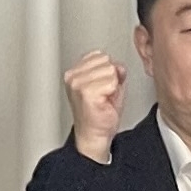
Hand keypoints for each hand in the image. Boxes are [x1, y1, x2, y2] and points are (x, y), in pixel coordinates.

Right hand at [63, 50, 126, 164]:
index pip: (100, 55)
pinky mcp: (86, 92)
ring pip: (110, 70)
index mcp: (74, 72)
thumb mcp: (108, 85)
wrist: (94, 135)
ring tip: (104, 98)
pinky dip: (113, 93)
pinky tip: (104, 102)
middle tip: (104, 94)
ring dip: (112, 86)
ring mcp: (78, 84)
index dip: (108, 71)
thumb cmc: (99, 113)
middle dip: (111, 78)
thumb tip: (118, 65)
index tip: (101, 87)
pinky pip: (112, 82)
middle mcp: (73, 76)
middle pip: (106, 61)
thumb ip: (114, 70)